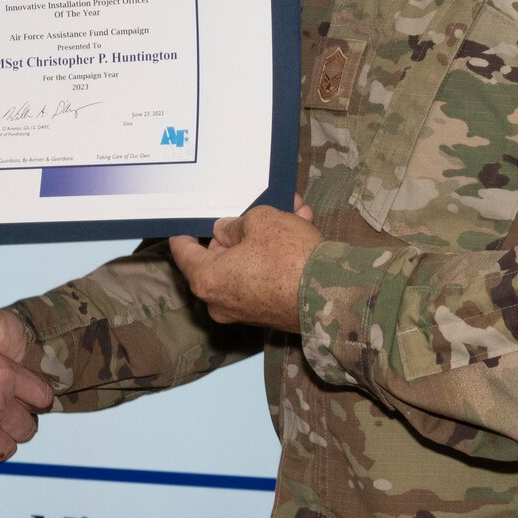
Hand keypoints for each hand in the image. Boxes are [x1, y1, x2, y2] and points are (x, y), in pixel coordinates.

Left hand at [169, 199, 319, 331]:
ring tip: (292, 210)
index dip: (185, 231)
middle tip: (256, 206)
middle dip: (241, 228)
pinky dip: (279, 255)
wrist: (333, 296)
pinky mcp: (271, 311)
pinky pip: (267, 276)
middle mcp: (221, 301)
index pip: (184, 252)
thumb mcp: (260, 222)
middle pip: (220, 256)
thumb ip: (235, 224)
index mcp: (207, 280)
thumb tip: (226, 231)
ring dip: (267, 237)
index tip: (185, 219)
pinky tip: (301, 227)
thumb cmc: (288, 256)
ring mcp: (246, 309)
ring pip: (249, 263)